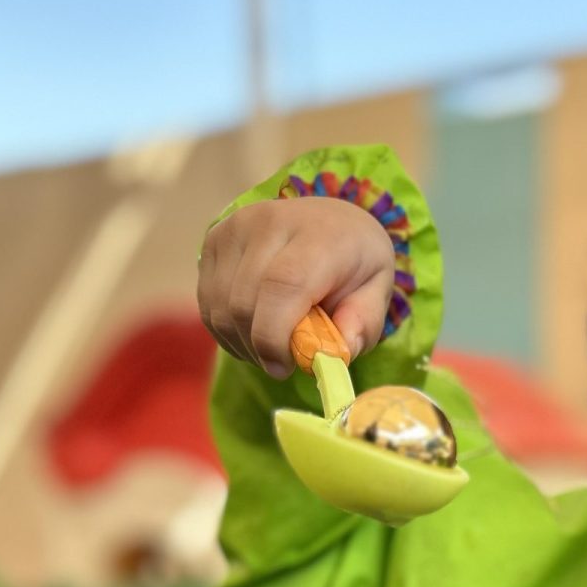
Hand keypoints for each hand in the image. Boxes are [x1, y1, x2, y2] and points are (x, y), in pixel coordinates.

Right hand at [197, 195, 396, 380]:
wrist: (330, 220)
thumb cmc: (355, 261)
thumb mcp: (378, 290)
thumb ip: (362, 323)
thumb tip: (335, 355)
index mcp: (318, 234)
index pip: (281, 286)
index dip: (274, 337)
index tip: (285, 367)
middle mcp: (269, 222)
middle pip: (243, 303)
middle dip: (260, 348)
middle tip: (284, 363)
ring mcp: (234, 228)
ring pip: (220, 308)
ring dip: (242, 343)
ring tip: (271, 347)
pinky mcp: (212, 240)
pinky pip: (208, 304)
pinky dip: (227, 330)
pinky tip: (252, 332)